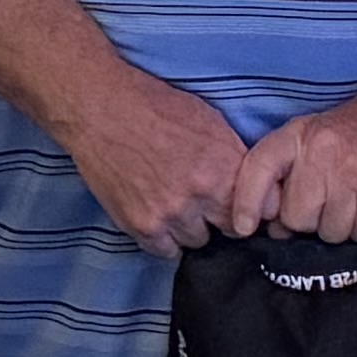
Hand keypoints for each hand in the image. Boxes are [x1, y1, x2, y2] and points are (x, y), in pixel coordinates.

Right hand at [55, 65, 257, 255]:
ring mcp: (170, 214)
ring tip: (173, 202)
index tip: (234, 203)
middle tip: (202, 201)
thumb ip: (232, 157)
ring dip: (188, 226)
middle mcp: (200, 194)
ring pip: (196, 241)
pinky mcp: (141, 226)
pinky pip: (165, 251)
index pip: (254, 211)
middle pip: (227, 230)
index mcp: (223, 166)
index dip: (244, 206)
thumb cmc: (156, 106)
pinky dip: (163, 237)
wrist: (102, 108)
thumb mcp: (209, 120)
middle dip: (217, 216)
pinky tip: (156, 213)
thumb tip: (252, 185)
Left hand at [223, 78, 356, 242]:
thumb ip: (284, 174)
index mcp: (298, 136)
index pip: (259, 169)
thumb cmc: (353, 129)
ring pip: (331, 233)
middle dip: (309, 220)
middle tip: (326, 201)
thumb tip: (270, 227)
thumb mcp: (310, 135)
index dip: (246, 203)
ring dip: (339, 226)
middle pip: (297, 218)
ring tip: (351, 200)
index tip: (243, 228)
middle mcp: (323, 153)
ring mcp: (355, 174)